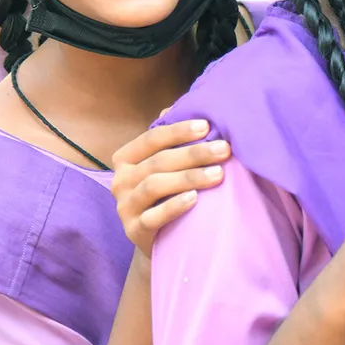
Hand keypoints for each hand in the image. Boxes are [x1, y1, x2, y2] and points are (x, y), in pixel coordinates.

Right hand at [111, 119, 230, 253]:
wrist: (158, 239)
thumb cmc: (166, 193)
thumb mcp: (165, 165)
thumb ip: (169, 139)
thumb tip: (175, 106)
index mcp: (126, 158)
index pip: (151, 139)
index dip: (179, 131)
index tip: (207, 126)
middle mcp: (120, 181)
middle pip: (158, 161)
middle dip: (194, 154)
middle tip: (224, 149)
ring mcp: (125, 207)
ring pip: (155, 185)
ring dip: (189, 177)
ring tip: (219, 174)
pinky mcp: (134, 231)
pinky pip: (153, 217)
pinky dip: (174, 207)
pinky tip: (195, 199)